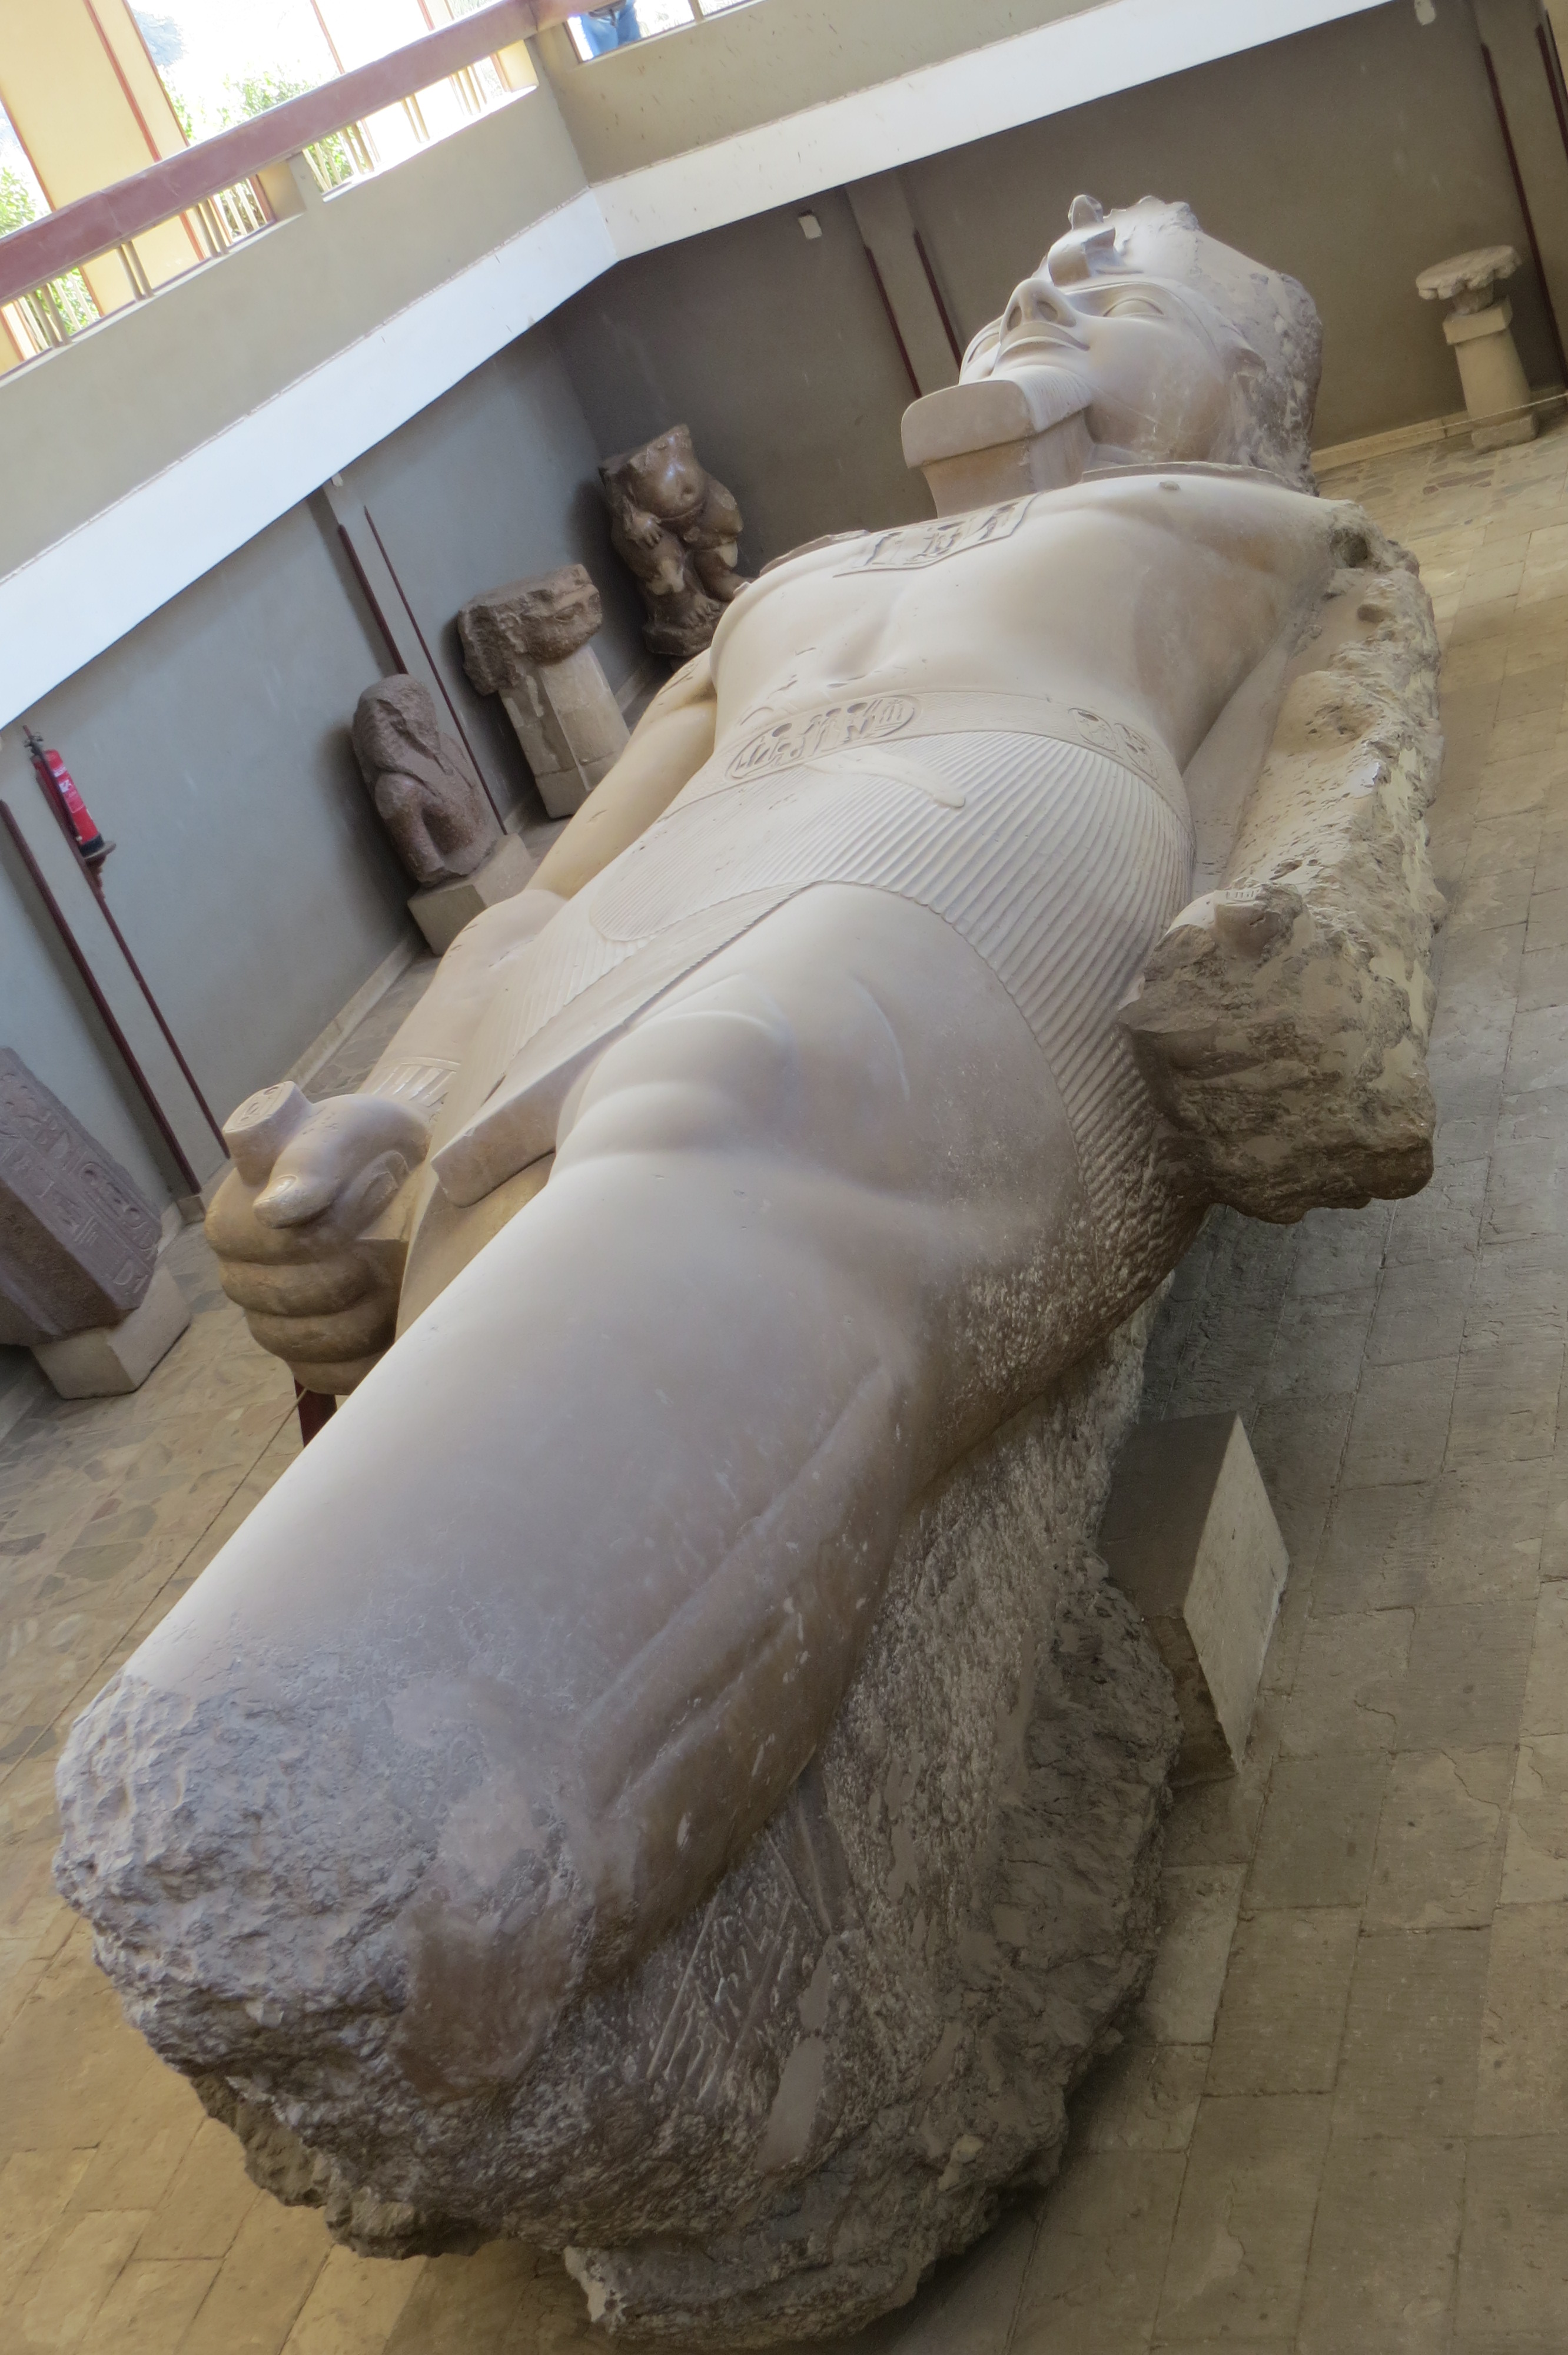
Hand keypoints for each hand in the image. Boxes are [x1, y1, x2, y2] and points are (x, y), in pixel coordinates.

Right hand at [205, 1083, 428, 1395]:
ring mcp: (275, 1321)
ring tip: (396, 1274)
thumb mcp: (349, 1130)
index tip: (373, 1194)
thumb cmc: (373, 1145)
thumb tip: (274, 1211)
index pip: (255, 1246)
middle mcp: (243, 1276)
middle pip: (279, 1302)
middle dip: (345, 1273)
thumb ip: (312, 1160)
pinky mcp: (315, 1356)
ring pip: (301, 1345)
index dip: (317, 1230)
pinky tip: (395, 1318)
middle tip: (389, 1239)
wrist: (416, 1175)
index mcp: (234, 1219)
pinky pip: (328, 1376)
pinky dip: (367, 1355)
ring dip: (361, 1314)